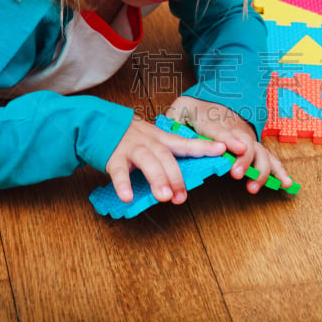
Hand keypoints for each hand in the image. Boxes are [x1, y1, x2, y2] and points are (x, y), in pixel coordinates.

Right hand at [105, 116, 225, 203]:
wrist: (98, 124)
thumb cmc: (130, 139)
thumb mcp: (152, 141)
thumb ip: (167, 157)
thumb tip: (183, 182)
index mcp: (161, 139)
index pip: (186, 143)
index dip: (205, 146)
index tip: (223, 149)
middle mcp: (149, 142)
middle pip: (167, 157)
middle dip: (176, 177)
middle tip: (182, 197)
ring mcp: (131, 148)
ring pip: (147, 161)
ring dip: (157, 179)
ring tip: (164, 197)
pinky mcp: (113, 157)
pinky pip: (118, 171)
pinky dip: (123, 184)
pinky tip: (127, 197)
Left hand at [165, 96, 291, 193]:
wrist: (216, 97)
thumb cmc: (195, 109)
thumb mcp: (180, 108)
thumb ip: (173, 117)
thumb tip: (164, 125)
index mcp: (215, 122)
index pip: (222, 131)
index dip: (229, 140)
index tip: (235, 149)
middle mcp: (236, 130)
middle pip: (245, 144)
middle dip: (244, 160)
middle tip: (236, 175)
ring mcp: (247, 139)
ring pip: (260, 153)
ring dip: (260, 170)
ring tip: (254, 187)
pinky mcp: (254, 148)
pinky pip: (269, 158)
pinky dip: (279, 171)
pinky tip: (286, 184)